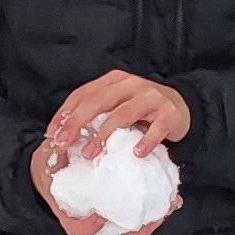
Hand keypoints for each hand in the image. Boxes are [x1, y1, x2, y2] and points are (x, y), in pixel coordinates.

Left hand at [32, 72, 192, 234]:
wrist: (181, 106)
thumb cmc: (143, 110)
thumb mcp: (118, 105)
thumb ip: (97, 115)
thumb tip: (65, 136)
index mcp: (114, 81)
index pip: (84, 93)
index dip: (66, 113)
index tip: (53, 134)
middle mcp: (131, 85)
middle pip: (99, 100)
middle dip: (78, 122)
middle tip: (64, 142)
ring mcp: (151, 97)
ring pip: (123, 114)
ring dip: (103, 134)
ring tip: (90, 152)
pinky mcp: (169, 113)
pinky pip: (156, 129)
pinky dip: (145, 141)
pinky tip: (135, 153)